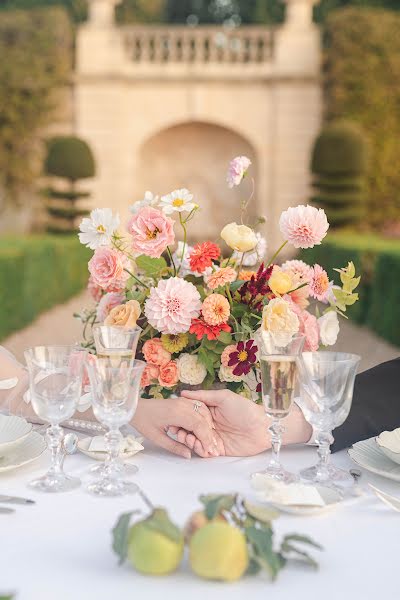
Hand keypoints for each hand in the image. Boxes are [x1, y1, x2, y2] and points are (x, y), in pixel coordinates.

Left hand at [132, 397, 218, 458]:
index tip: (209, 451)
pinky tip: (202, 430)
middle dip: (210, 435)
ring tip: (208, 441)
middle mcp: (182, 405)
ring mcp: (183, 401)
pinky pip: (198, 409)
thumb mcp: (157, 438)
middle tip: (212, 449)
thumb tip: (189, 455)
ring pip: (203, 413)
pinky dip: (203, 419)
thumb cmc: (143, 422)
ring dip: (208, 427)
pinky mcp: (182, 401)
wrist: (135, 407)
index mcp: (176, 413)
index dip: (206, 439)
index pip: (199, 425)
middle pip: (204, 419)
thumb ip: (174, 446)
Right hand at [176, 389, 311, 456]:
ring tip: (189, 440)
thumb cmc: (245, 409)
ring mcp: (214, 438)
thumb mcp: (224, 397)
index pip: (191, 415)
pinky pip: (205, 451)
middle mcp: (209, 425)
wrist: (262, 427)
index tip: (174, 419)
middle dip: (183, 431)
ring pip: (196, 441)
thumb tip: (184, 393)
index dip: (182, 418)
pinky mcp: (219, 450)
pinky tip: (199, 447)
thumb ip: (204, 396)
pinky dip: (200, 450)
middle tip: (178, 432)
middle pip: (191, 429)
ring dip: (190, 441)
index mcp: (209, 411)